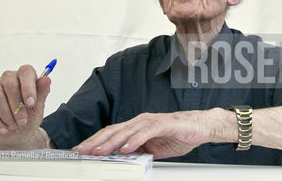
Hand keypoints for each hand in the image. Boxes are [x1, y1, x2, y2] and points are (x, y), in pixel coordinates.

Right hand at [0, 65, 50, 147]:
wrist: (18, 132)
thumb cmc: (30, 116)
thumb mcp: (39, 107)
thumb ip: (42, 92)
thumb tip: (47, 79)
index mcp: (25, 75)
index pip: (26, 72)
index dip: (28, 87)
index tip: (31, 104)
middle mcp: (9, 77)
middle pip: (10, 84)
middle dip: (17, 106)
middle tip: (23, 121)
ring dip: (7, 115)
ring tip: (14, 125)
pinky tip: (4, 128)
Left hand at [73, 108, 237, 158]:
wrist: (199, 127)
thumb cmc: (178, 135)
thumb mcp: (153, 149)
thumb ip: (139, 152)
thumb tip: (122, 160)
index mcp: (137, 126)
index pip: (112, 133)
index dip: (96, 141)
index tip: (82, 151)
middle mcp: (141, 121)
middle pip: (114, 130)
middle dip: (96, 141)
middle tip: (82, 151)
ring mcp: (151, 121)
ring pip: (127, 131)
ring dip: (111, 142)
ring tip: (99, 152)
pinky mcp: (163, 124)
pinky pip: (146, 132)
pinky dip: (135, 140)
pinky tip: (126, 148)